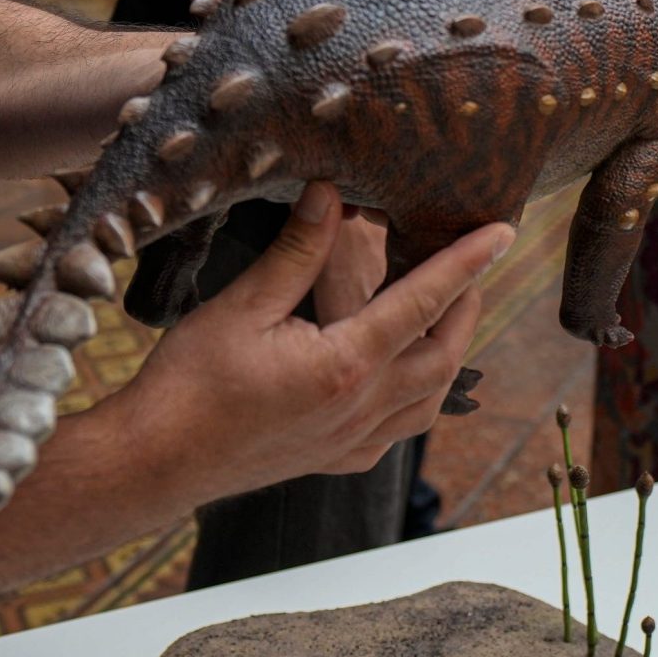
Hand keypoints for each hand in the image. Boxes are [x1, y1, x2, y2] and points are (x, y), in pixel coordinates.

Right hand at [96, 182, 510, 504]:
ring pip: (430, 398)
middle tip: (475, 263)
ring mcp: (352, 441)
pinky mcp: (336, 460)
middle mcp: (362, 409)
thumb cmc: (189, 384)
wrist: (154, 463)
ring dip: (449, 352)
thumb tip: (332, 193)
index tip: (502, 232)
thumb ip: (296, 250)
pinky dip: (418, 396)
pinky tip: (404, 376)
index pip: (424, 302)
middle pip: (443, 353)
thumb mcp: (241, 305)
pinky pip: (401, 430)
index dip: (466, 262)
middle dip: (467, 304)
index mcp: (346, 365)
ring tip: (449, 313)